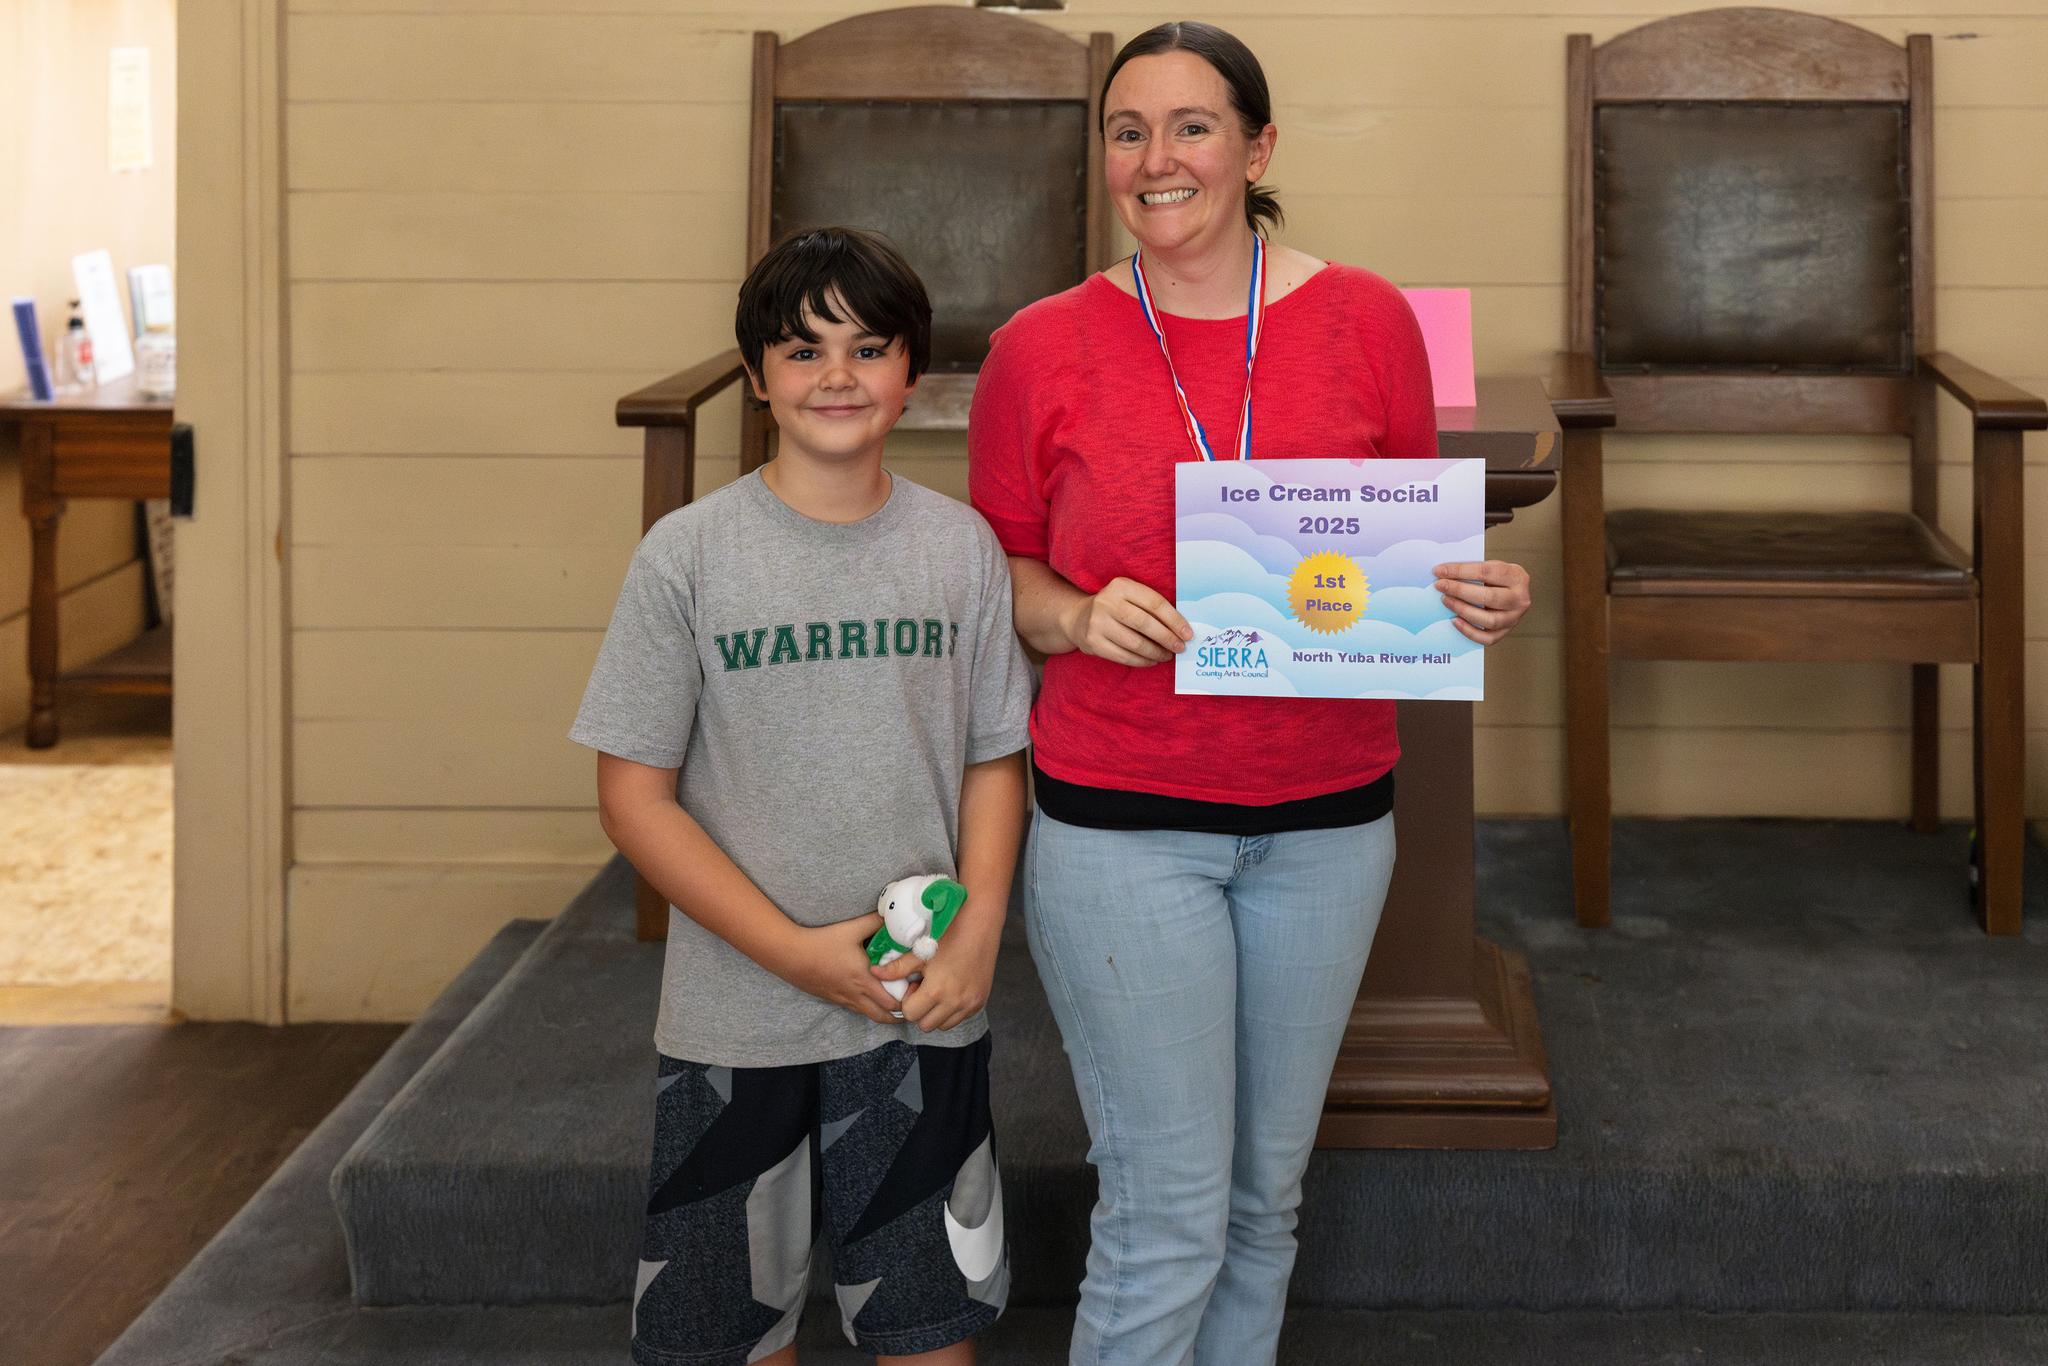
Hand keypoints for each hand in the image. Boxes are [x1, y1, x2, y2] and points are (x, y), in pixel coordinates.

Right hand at [771, 914, 903, 1024]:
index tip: (915, 991)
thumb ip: (874, 921)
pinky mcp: (831, 998)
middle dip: (899, 1013)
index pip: (893, 1003)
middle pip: (883, 1016)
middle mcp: (855, 995)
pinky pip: (854, 1008)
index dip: (907, 1001)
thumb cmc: (821, 941)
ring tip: (892, 1001)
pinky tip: (868, 993)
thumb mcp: (851, 928)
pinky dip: (866, 1006)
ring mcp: (842, 999)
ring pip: (868, 1015)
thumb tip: (892, 915)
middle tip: (909, 1000)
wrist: (790, 954)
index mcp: (864, 981)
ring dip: (882, 1012)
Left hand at [874, 928, 999, 1033]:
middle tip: (925, 988)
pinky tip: (952, 989)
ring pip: (943, 1025)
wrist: (980, 924)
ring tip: (939, 989)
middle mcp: (955, 1002)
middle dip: (921, 1010)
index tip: (915, 984)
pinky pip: (960, 1018)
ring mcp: (969, 1004)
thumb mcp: (920, 951)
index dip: (908, 1001)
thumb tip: (874, 973)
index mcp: (936, 990)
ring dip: (936, 1013)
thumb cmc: (948, 934)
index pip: (910, 1014)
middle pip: (925, 1025)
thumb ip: (896, 968)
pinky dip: (952, 1010)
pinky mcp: (980, 1002)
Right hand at [1059, 577, 1192, 665]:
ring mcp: (1097, 623)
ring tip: (1167, 655)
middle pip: (1145, 623)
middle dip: (1167, 638)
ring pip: (1135, 643)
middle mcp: (1107, 602)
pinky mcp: (1093, 642)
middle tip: (1180, 647)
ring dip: (1156, 652)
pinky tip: (1152, 660)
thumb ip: (1150, 606)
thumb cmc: (1115, 607)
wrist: (1077, 617)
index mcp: (1121, 586)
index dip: (1174, 620)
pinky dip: (1142, 661)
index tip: (1188, 633)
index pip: (1154, 603)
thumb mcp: (1129, 596)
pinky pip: (1124, 656)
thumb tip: (1181, 628)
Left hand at [1433, 560, 1532, 644]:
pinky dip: (1469, 631)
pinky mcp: (1506, 632)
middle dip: (1460, 590)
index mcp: (1517, 576)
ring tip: (1446, 600)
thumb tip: (1444, 574)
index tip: (1440, 571)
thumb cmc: (1498, 578)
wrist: (1513, 592)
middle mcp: (1520, 599)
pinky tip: (1454, 621)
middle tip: (1440, 586)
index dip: (1460, 571)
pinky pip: (1487, 638)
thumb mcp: (1492, 568)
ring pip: (1489, 620)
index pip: (1486, 572)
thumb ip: (1473, 570)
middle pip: (1489, 597)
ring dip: (1463, 610)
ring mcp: (1514, 618)